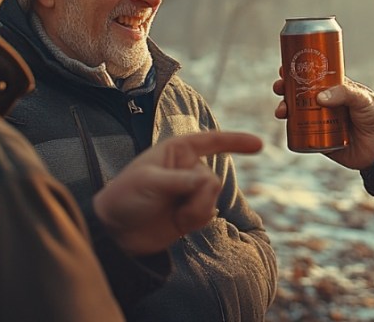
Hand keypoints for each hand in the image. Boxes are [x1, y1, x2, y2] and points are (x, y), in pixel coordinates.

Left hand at [92, 131, 261, 254]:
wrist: (114, 232)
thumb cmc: (125, 197)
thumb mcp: (149, 183)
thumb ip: (181, 180)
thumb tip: (209, 182)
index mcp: (177, 150)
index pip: (212, 141)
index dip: (236, 141)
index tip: (259, 144)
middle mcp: (187, 167)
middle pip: (212, 179)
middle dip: (197, 196)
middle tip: (173, 203)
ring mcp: (190, 190)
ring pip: (213, 198)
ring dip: (196, 210)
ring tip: (174, 215)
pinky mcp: (191, 211)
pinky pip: (209, 214)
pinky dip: (195, 220)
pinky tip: (177, 222)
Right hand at [273, 73, 373, 169]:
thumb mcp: (362, 98)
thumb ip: (344, 94)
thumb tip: (319, 97)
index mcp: (333, 88)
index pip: (310, 76)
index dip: (295, 71)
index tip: (283, 68)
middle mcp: (324, 103)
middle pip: (298, 93)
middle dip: (284, 90)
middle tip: (279, 88)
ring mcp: (320, 121)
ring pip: (296, 113)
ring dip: (284, 109)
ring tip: (281, 110)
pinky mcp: (320, 139)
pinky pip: (301, 135)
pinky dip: (290, 130)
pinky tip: (285, 126)